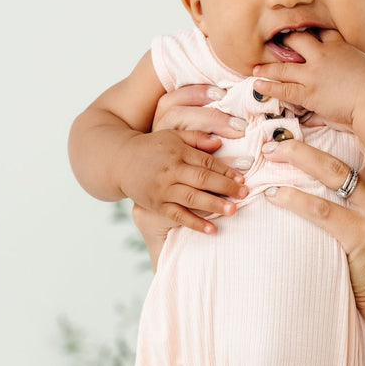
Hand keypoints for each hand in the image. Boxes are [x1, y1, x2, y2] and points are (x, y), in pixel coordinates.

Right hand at [128, 85, 249, 252]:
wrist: (120, 161)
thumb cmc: (152, 148)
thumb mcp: (173, 136)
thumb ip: (196, 138)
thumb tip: (220, 143)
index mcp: (178, 152)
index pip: (206, 161)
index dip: (226, 170)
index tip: (242, 179)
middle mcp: (171, 170)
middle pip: (202, 179)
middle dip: (225, 187)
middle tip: (244, 194)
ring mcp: (163, 189)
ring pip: (191, 198)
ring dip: (213, 204)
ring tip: (232, 210)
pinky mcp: (156, 205)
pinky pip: (177, 215)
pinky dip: (194, 223)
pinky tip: (210, 229)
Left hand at [252, 30, 364, 126]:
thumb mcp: (362, 69)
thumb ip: (348, 70)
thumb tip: (344, 78)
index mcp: (340, 45)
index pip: (320, 32)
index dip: (308, 31)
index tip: (297, 31)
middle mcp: (323, 54)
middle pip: (297, 41)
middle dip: (283, 41)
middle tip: (269, 42)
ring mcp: (313, 73)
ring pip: (284, 66)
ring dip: (267, 67)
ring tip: (255, 68)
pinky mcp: (308, 91)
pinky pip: (283, 88)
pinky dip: (268, 86)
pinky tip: (257, 84)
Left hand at [262, 138, 364, 313]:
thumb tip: (363, 179)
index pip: (364, 146)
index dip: (333, 130)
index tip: (303, 122)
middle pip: (344, 154)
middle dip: (306, 144)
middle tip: (275, 139)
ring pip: (332, 174)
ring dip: (298, 159)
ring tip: (270, 155)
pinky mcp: (363, 236)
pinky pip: (321, 211)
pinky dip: (295, 200)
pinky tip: (275, 195)